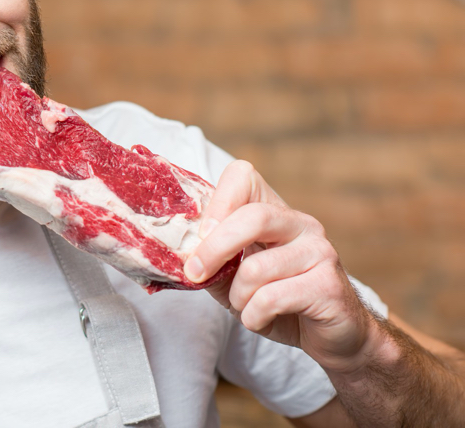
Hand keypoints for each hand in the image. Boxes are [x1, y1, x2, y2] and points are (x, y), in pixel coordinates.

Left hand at [184, 160, 374, 372]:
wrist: (332, 337)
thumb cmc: (278, 302)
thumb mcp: (235, 279)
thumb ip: (212, 261)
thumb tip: (179, 254)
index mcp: (275, 212)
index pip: (244, 176)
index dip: (217, 201)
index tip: (199, 234)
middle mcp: (302, 224)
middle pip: (252, 218)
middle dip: (214, 248)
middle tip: (195, 272)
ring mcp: (320, 252)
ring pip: (257, 268)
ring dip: (237, 296)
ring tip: (244, 305)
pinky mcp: (329, 286)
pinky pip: (272, 298)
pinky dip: (253, 316)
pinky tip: (259, 319)